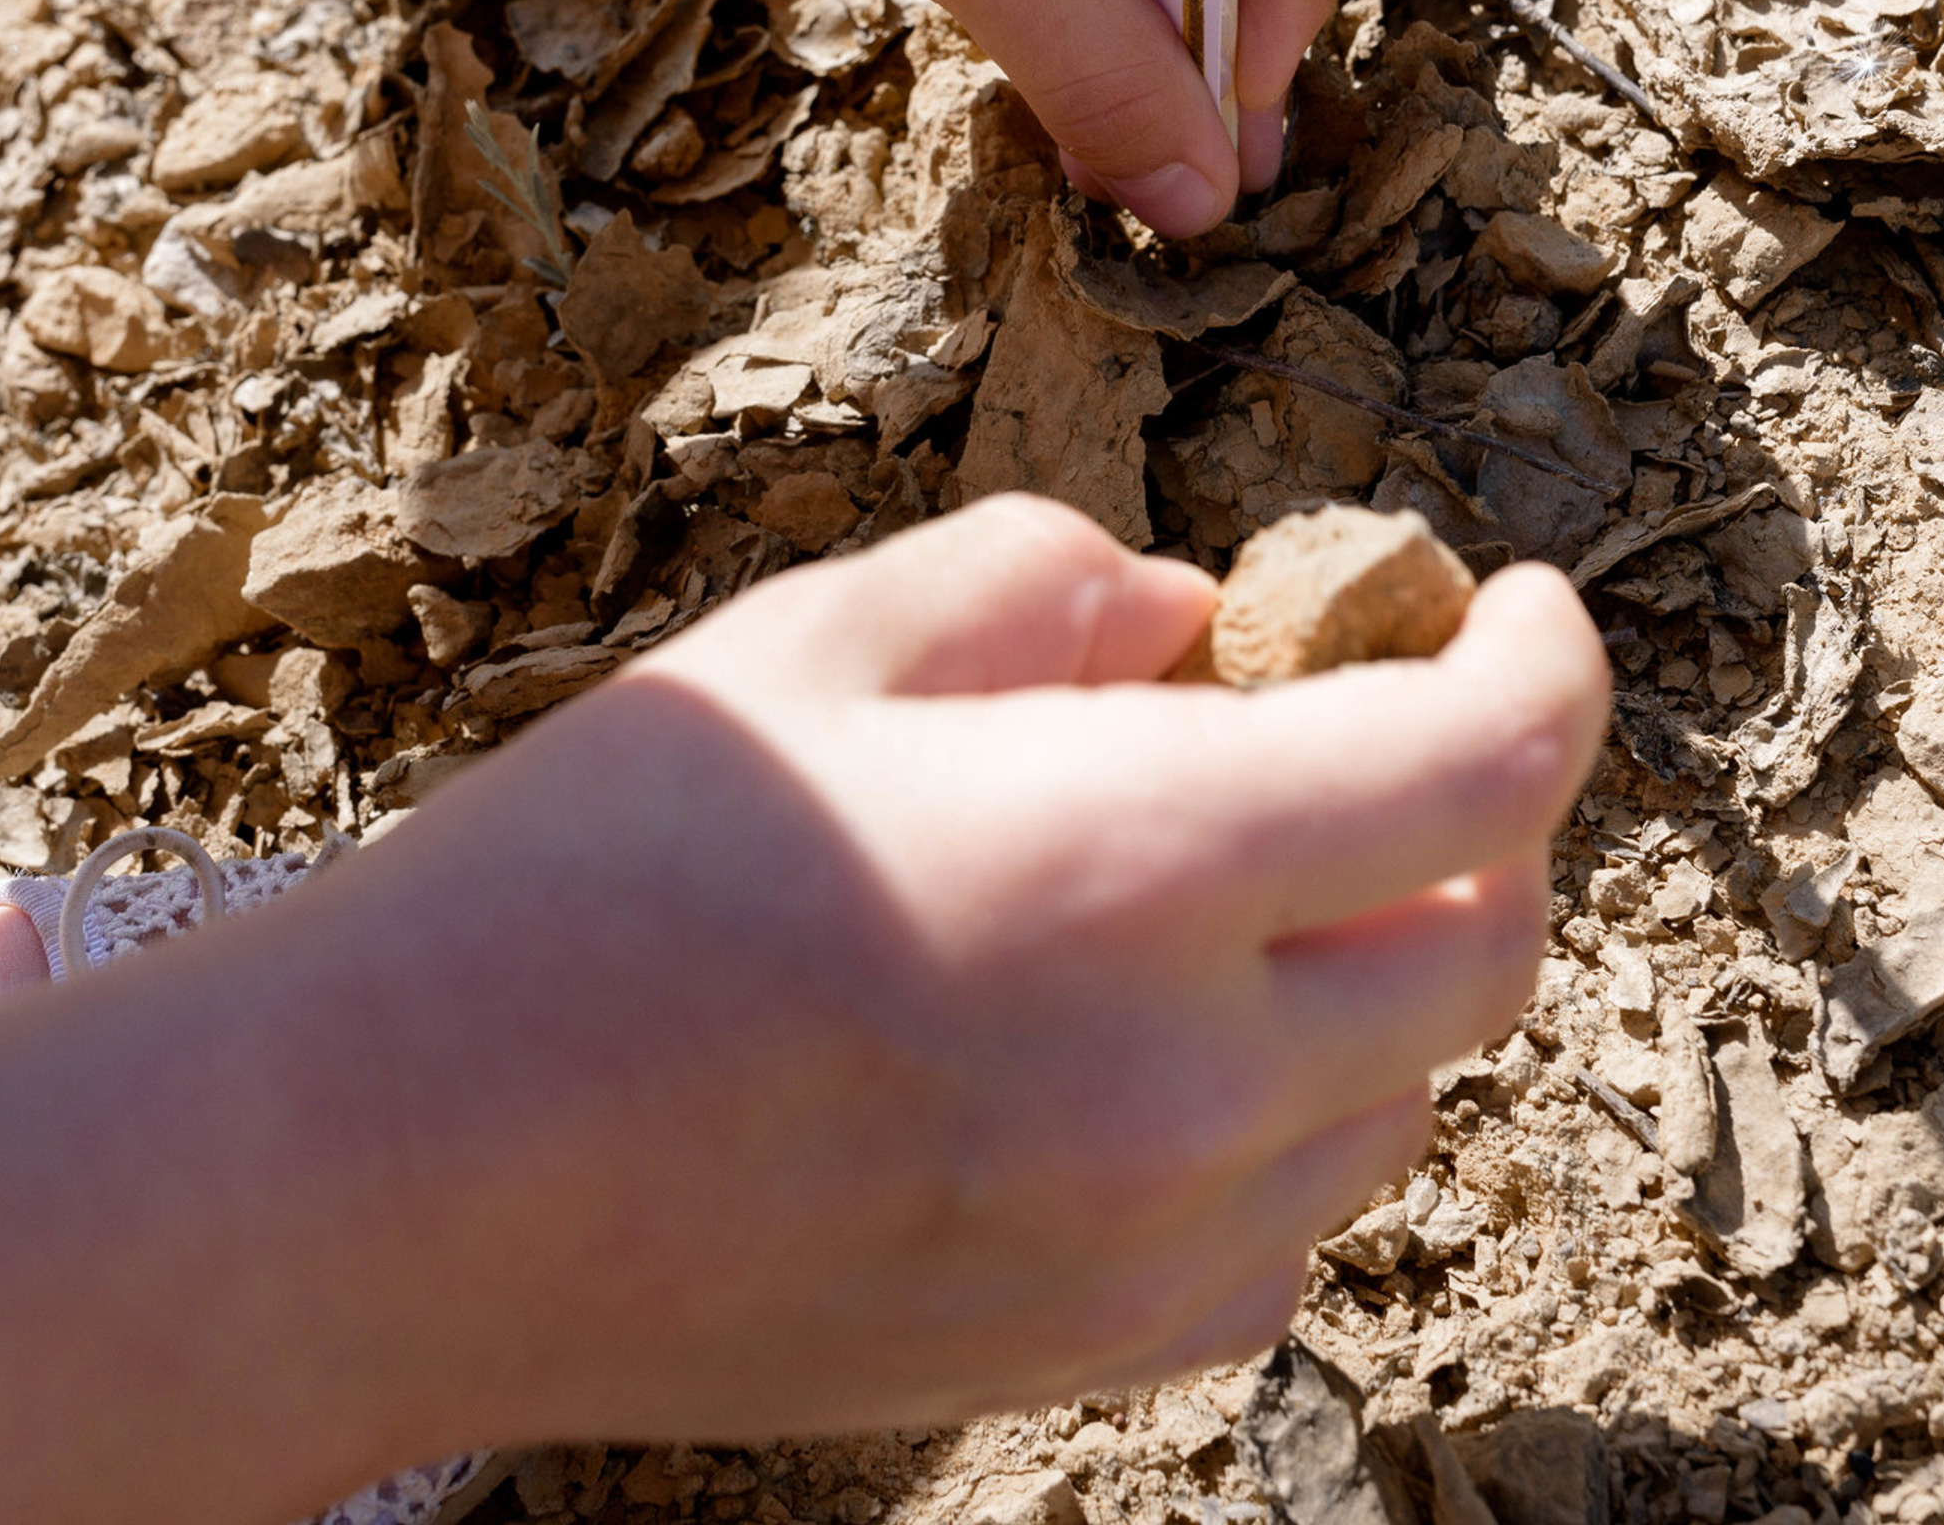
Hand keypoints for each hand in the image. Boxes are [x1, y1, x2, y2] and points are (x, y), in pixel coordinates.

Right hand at [332, 496, 1605, 1447]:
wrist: (399, 1177)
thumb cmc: (588, 875)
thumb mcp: (814, 641)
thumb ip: (1042, 590)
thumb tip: (1188, 621)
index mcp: (1135, 862)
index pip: (1481, 768)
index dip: (1545, 664)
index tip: (1517, 605)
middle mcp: (1187, 1083)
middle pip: (1485, 949)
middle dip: (1486, 812)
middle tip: (1389, 725)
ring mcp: (1146, 1248)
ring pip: (1403, 1102)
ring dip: (1387, 965)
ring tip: (1260, 878)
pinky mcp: (1077, 1353)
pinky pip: (1286, 1236)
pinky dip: (1294, 1120)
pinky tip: (1166, 1051)